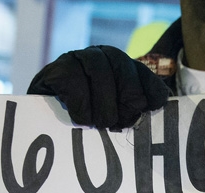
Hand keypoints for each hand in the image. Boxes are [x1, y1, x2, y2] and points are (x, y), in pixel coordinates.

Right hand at [27, 45, 169, 129]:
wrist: (44, 123)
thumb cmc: (88, 124)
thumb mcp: (115, 118)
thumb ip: (135, 112)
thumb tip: (161, 108)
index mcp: (120, 65)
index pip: (142, 71)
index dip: (149, 89)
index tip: (151, 108)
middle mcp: (99, 56)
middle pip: (121, 65)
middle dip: (127, 96)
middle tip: (123, 122)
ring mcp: (76, 59)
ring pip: (98, 69)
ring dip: (104, 102)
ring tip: (102, 124)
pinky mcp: (55, 71)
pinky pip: (71, 80)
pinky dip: (80, 103)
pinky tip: (82, 120)